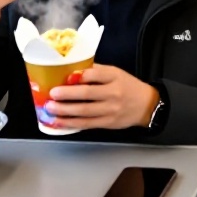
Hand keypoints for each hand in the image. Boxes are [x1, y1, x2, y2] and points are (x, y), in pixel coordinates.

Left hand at [45, 65, 159, 130]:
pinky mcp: (107, 123)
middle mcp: (113, 93)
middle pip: (87, 94)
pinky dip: (70, 123)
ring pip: (84, 111)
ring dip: (64, 111)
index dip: (78, 76)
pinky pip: (86, 124)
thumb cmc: (127, 86)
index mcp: (115, 77)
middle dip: (66, 95)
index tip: (64, 77)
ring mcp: (110, 110)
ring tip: (50, 108)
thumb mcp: (116, 73)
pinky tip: (59, 122)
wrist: (146, 105)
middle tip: (52, 94)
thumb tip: (71, 72)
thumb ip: (96, 72)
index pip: (95, 74)